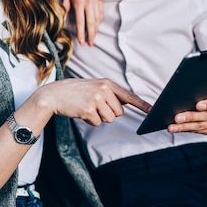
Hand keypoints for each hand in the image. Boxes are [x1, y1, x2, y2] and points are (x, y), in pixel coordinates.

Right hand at [30, 78, 150, 126]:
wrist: (54, 94)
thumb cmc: (75, 92)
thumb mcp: (94, 87)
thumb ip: (109, 94)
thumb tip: (123, 106)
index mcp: (107, 83)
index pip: (129, 96)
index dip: (142, 104)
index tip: (152, 110)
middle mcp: (104, 90)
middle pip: (119, 112)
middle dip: (108, 113)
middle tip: (94, 106)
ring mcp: (96, 99)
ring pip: (109, 119)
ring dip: (99, 118)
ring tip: (88, 108)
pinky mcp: (89, 110)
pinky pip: (98, 123)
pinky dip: (91, 121)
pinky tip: (82, 112)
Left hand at [62, 0, 102, 45]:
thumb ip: (65, 7)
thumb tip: (62, 19)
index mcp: (79, 2)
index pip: (80, 21)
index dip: (81, 33)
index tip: (82, 42)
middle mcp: (89, 2)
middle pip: (91, 22)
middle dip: (91, 35)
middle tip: (90, 44)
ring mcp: (96, 0)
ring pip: (98, 18)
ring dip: (96, 29)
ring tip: (93, 38)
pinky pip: (101, 12)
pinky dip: (100, 20)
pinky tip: (97, 26)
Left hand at [167, 95, 206, 134]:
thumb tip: (189, 89)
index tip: (197, 105)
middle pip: (206, 117)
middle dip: (190, 117)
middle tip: (177, 118)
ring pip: (200, 126)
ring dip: (184, 127)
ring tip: (172, 127)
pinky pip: (198, 131)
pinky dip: (186, 130)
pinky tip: (176, 129)